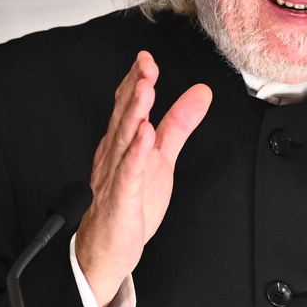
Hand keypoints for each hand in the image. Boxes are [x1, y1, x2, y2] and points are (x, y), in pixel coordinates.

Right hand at [74, 51, 211, 306]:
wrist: (105, 249)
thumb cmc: (130, 202)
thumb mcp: (162, 157)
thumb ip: (179, 124)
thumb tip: (201, 92)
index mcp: (123, 142)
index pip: (128, 105)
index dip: (137, 80)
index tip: (147, 57)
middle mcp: (115, 155)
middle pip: (125, 116)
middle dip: (135, 88)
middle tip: (146, 65)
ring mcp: (115, 176)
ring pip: (123, 140)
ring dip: (134, 113)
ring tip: (145, 89)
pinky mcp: (121, 200)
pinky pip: (127, 175)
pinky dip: (135, 155)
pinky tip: (144, 137)